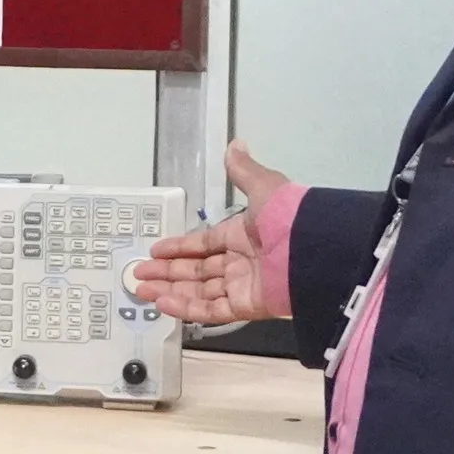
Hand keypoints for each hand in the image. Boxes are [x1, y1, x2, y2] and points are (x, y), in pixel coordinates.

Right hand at [128, 141, 292, 324]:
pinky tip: (163, 303)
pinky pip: (211, 310)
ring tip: (141, 290)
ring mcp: (243, 285)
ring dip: (169, 291)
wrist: (316, 252)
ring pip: (199, 290)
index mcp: (242, 234)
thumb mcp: (264, 187)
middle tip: (137, 274)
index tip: (155, 252)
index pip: (203, 243)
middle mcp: (240, 261)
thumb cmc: (288, 217)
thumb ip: (243, 171)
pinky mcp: (246, 306)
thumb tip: (234, 143)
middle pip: (196, 269)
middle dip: (166, 272)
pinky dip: (186, 308)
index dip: (179, 247)